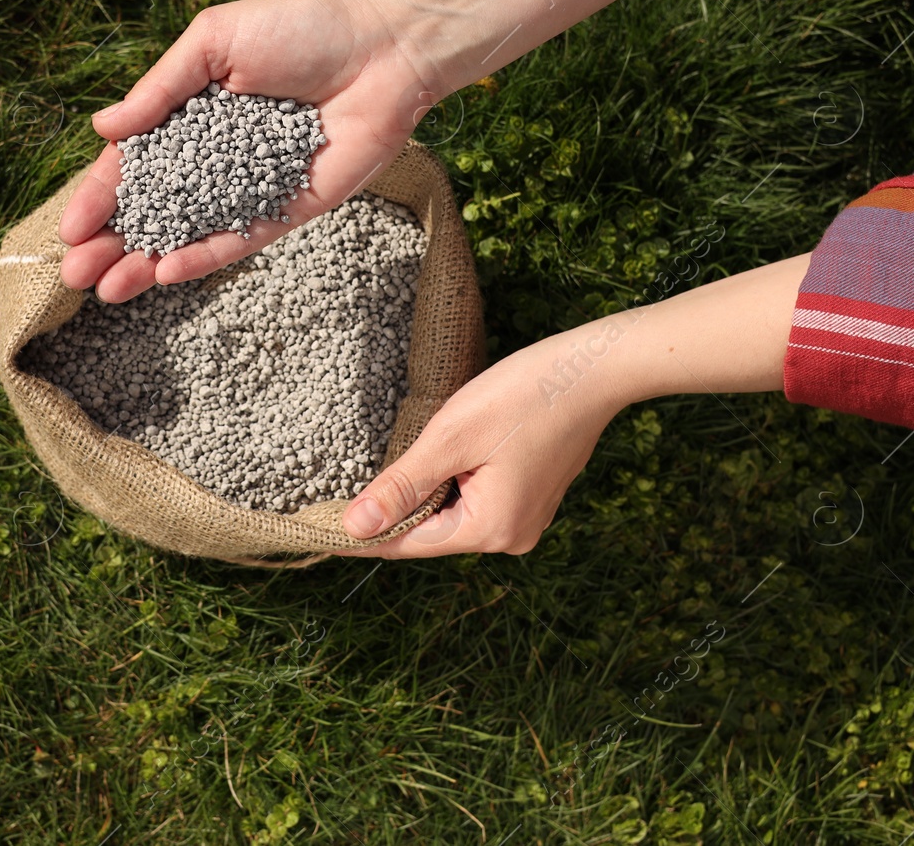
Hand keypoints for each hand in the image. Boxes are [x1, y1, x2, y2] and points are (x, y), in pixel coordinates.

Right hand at [58, 0, 438, 301]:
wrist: (382, 46)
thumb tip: (102, 130)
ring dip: (146, 261)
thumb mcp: (215, 42)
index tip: (70, 229)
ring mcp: (250, 187)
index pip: (135, 165)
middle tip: (73, 275)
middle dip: (112, 242)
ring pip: (189, 232)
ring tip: (106, 290)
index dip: (100, 197)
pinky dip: (203, 255)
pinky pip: (240, 238)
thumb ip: (160, 89)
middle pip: (154, 209)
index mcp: (191, 115)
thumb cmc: (300, 27)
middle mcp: (216, 157)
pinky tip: (165, 271)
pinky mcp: (289, 207)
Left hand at [332, 255, 811, 557]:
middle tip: (342, 489)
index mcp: (489, 529)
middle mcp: (510, 536)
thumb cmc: (523, 397)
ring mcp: (525, 519)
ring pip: (453, 514)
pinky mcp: (532, 497)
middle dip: (394, 509)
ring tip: (386, 469)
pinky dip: (451, 482)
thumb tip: (355, 528)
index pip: (406, 544)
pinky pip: (476, 500)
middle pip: (431, 531)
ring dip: (424, 492)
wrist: (594, 370)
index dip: (362, 535)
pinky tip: (438, 456)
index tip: (319, 531)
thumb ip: (401, 486)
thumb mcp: (450, 438)